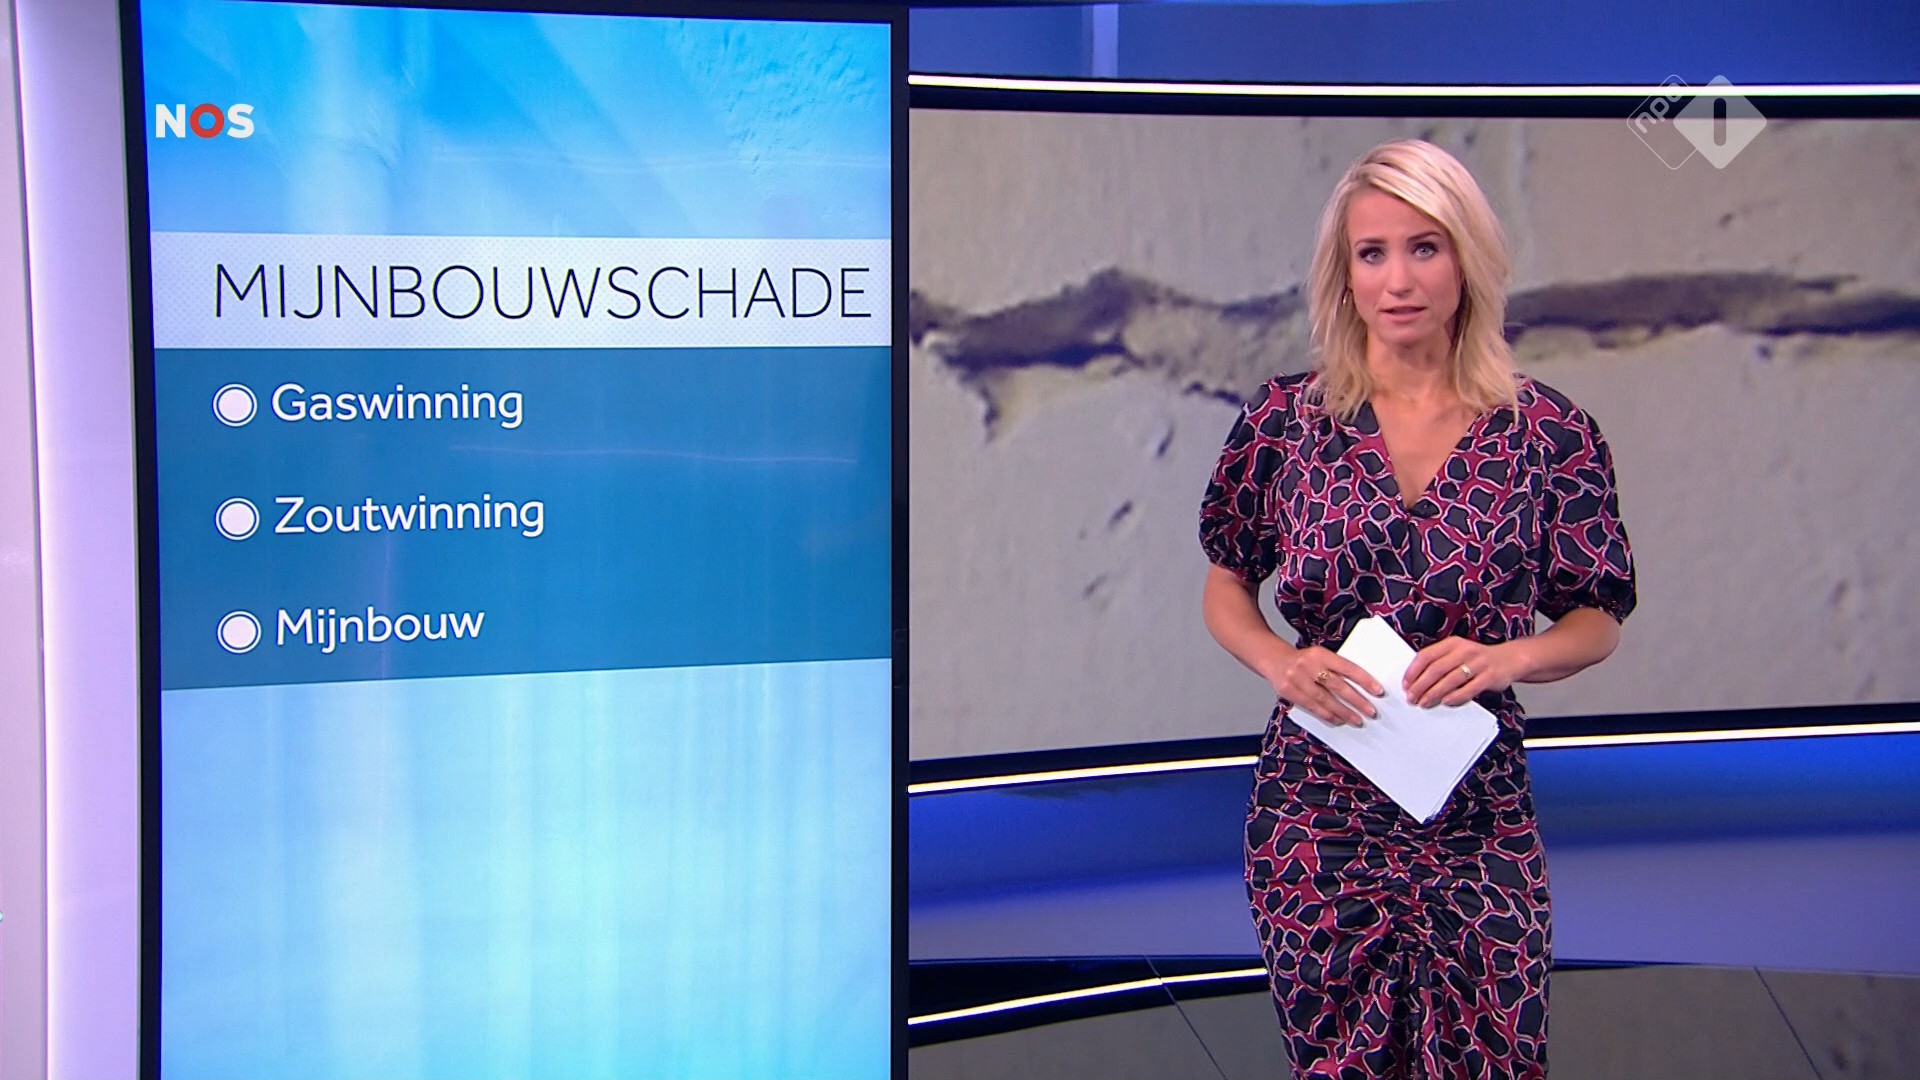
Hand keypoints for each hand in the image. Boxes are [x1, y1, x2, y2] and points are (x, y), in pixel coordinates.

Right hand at [1267, 645, 1385, 726]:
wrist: (1273, 659)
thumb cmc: (1303, 659)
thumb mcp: (1320, 656)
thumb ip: (1336, 668)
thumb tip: (1361, 687)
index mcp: (1321, 654)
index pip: (1347, 667)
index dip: (1364, 680)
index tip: (1378, 691)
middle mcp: (1309, 665)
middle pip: (1337, 686)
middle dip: (1357, 701)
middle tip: (1371, 711)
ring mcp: (1297, 679)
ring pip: (1325, 699)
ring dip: (1343, 712)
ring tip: (1357, 720)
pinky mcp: (1289, 691)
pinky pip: (1311, 706)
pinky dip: (1326, 715)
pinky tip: (1337, 720)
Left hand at [1403, 637, 1517, 707]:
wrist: (1509, 659)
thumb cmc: (1477, 659)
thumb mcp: (1458, 653)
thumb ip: (1440, 662)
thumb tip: (1415, 680)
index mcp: (1453, 643)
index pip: (1426, 655)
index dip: (1413, 671)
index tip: (1405, 684)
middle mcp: (1464, 651)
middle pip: (1436, 669)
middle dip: (1420, 686)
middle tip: (1411, 698)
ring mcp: (1478, 663)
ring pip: (1450, 680)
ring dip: (1434, 693)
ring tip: (1424, 703)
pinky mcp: (1489, 677)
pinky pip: (1469, 689)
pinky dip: (1455, 697)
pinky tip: (1446, 702)